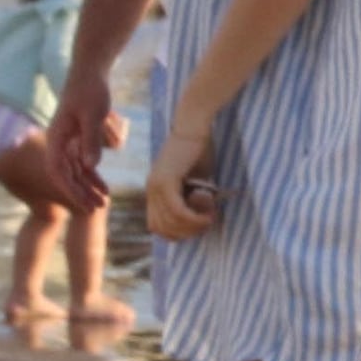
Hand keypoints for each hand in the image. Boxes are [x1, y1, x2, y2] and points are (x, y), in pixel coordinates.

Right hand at [45, 86, 118, 211]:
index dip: (70, 189)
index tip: (83, 204)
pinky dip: (92, 175)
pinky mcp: (77, 138)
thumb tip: (90, 166)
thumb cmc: (90, 90)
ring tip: (102, 203)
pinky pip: (82, 162)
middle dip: (80, 193)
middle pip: (66, 175)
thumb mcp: (93, 115)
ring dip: (87, 187)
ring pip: (75, 171)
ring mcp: (67, 141)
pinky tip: (103, 187)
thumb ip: (90, 140)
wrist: (90, 72)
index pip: (58, 171)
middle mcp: (58, 142)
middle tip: (96, 209)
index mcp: (56, 138)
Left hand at [147, 105, 221, 240]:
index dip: (177, 233)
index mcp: (154, 190)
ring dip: (192, 226)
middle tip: (206, 223)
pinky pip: (177, 211)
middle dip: (186, 233)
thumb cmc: (199, 150)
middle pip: (162, 229)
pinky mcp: (165, 181)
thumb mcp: (195, 180)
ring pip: (170, 223)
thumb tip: (198, 219)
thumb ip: (192, 198)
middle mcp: (150, 190)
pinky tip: (207, 214)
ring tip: (210, 218)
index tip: (197, 227)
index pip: (157, 226)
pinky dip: (193, 218)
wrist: (194, 127)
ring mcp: (155, 186)